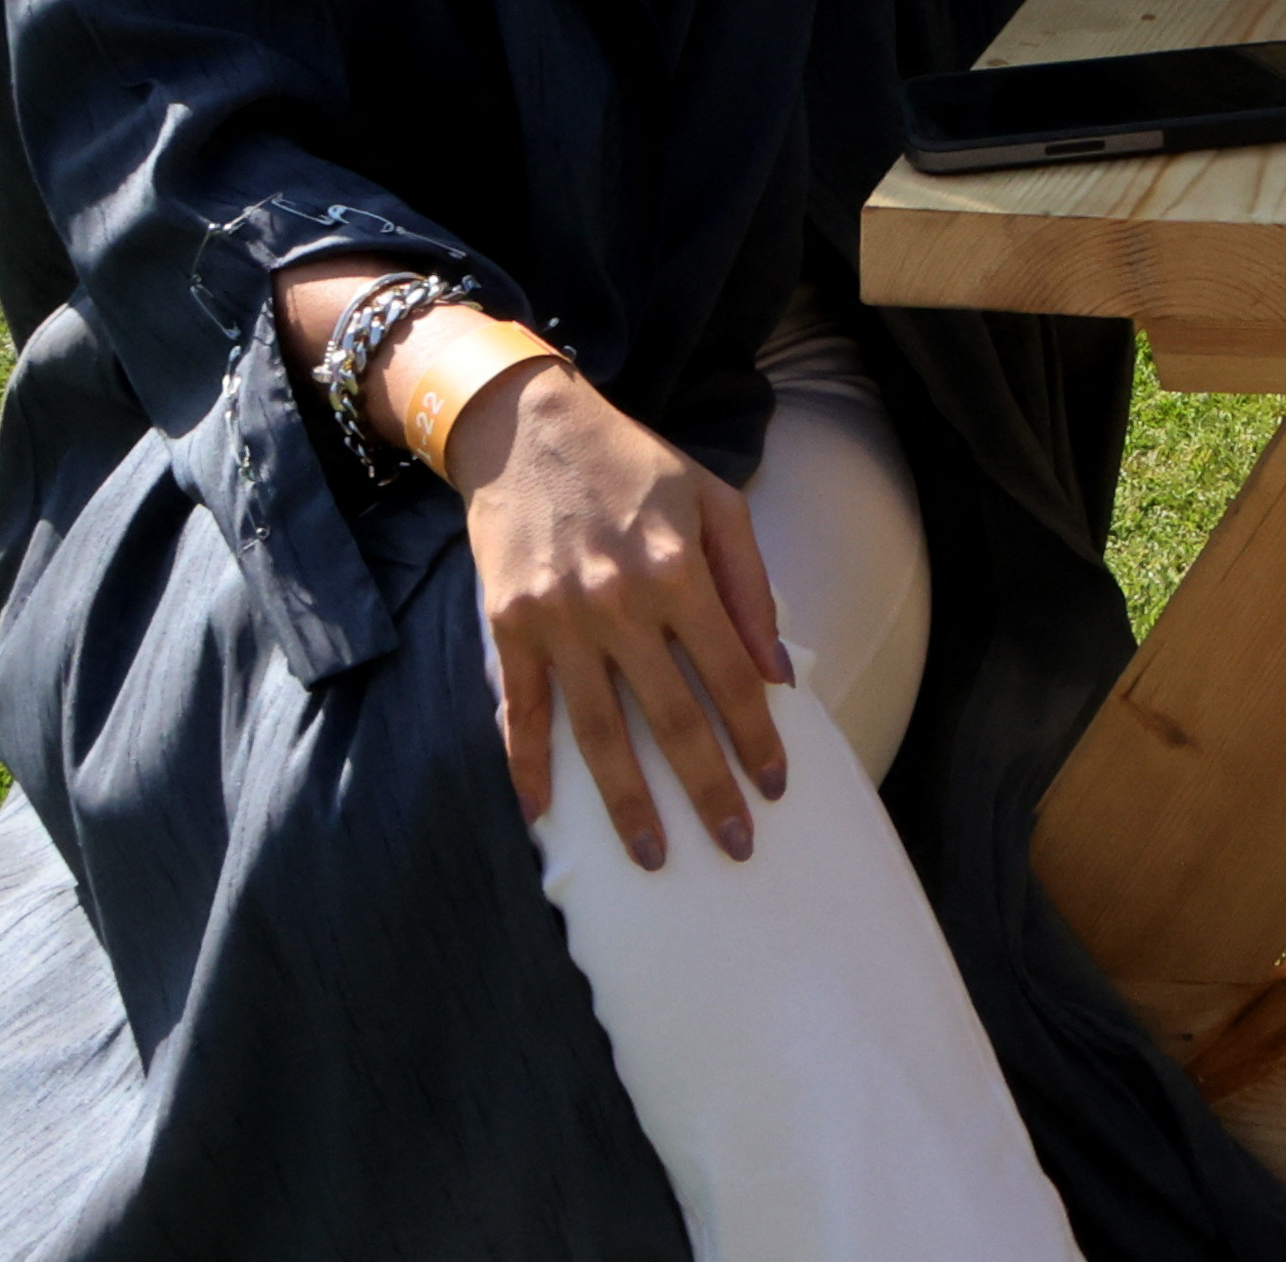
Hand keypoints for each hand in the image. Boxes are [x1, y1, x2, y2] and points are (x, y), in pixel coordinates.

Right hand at [444, 349, 790, 867]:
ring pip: (598, 733)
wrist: (529, 429)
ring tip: (654, 856)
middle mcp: (619, 603)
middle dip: (707, 790)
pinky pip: (523, 711)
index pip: (731, 678)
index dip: (756, 738)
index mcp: (679, 572)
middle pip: (671, 720)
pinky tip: (546, 814)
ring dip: (627, 802)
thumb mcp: (715, 502)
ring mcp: (558, 620)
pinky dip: (530, 766)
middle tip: (734, 847)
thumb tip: (777, 672)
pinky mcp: (509, 627)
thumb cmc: (636, 465)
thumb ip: (751, 586)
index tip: (776, 786)